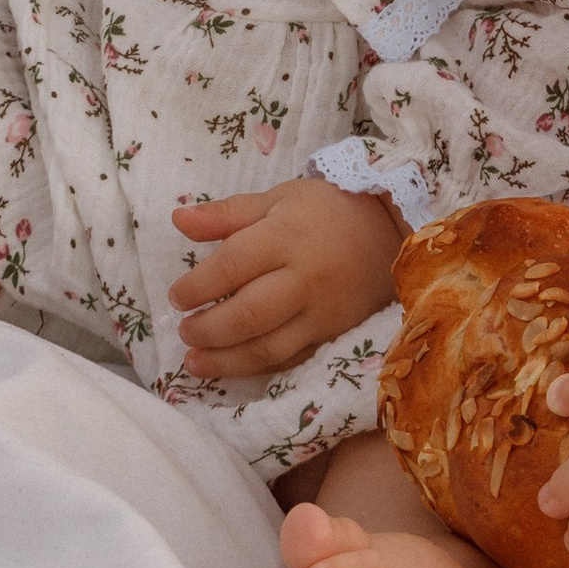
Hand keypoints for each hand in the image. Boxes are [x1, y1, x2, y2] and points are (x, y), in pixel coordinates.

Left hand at [168, 177, 405, 375]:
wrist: (391, 231)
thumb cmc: (326, 211)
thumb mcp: (277, 199)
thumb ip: (226, 214)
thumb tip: (177, 220)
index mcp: (286, 236)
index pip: (233, 266)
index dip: (198, 287)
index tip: (177, 297)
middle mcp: (305, 278)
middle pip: (249, 314)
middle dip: (208, 330)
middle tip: (184, 332)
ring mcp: (323, 312)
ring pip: (269, 347)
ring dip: (226, 361)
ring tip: (194, 362)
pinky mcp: (335, 335)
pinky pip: (293, 360)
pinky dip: (258, 369)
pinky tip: (233, 367)